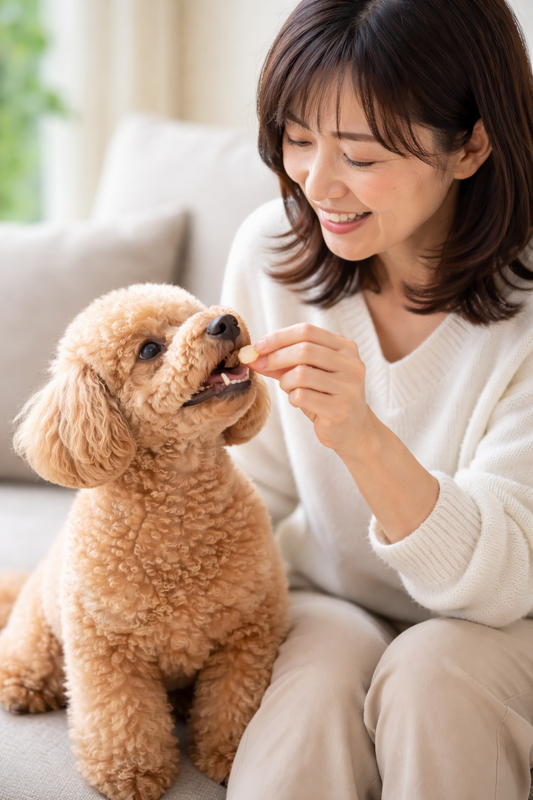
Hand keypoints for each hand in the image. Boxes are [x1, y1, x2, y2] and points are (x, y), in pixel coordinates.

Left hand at [249, 323, 374, 457]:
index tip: (258, 347)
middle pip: (304, 349)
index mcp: (345, 347)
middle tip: (261, 365)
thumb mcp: (307, 373)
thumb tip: (252, 356)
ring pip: (301, 374)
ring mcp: (348, 387)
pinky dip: (292, 398)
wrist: (353, 429)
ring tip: (289, 388)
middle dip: (276, 357)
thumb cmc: (326, 396)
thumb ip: (283, 362)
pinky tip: (298, 401)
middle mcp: (351, 364)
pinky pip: (303, 397)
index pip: (307, 331)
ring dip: (285, 381)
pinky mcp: (339, 409)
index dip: (278, 337)